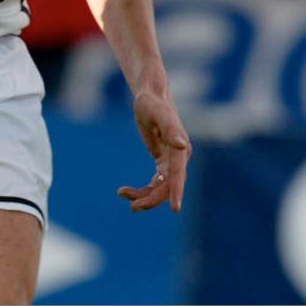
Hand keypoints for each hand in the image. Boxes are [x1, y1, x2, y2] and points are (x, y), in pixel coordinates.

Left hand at [117, 90, 190, 212]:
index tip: (175, 209)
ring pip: (160, 188)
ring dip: (143, 196)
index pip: (179, 175)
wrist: (150, 96)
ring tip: (121, 193)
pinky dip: (142, 189)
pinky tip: (124, 190)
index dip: (177, 192)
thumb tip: (184, 145)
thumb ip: (171, 129)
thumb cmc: (152, 103)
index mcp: (181, 150)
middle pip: (168, 187)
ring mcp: (172, 162)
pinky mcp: (162, 163)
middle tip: (132, 207)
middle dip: (152, 199)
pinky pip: (154, 183)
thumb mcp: (158, 114)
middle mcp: (180, 158)